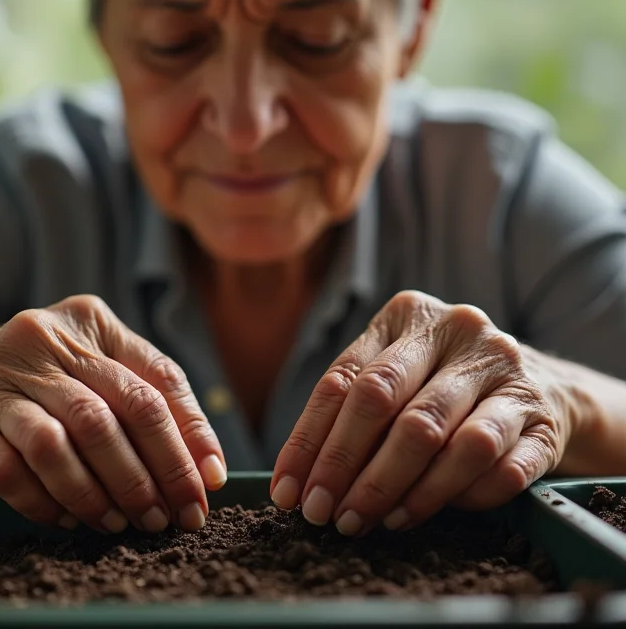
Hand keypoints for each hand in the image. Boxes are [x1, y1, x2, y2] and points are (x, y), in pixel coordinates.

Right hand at [0, 295, 226, 533]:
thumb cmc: (44, 382)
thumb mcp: (96, 371)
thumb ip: (150, 404)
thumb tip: (210, 470)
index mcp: (91, 320)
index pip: (158, 377)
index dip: (190, 434)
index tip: (209, 483)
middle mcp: (44, 339)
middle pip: (115, 410)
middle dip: (153, 473)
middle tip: (170, 517)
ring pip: (62, 442)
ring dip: (100, 494)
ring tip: (123, 523)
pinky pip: (9, 471)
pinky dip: (45, 503)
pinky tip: (69, 520)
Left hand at [271, 290, 578, 535]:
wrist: (547, 389)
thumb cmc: (446, 386)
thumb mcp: (398, 375)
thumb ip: (353, 409)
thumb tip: (297, 479)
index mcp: (408, 315)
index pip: (344, 379)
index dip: (310, 439)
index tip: (288, 491)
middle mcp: (457, 330)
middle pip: (385, 398)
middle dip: (345, 464)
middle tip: (323, 513)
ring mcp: (505, 370)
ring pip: (439, 434)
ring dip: (396, 488)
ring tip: (368, 521)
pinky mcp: (541, 416)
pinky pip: (496, 466)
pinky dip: (455, 497)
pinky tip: (422, 514)